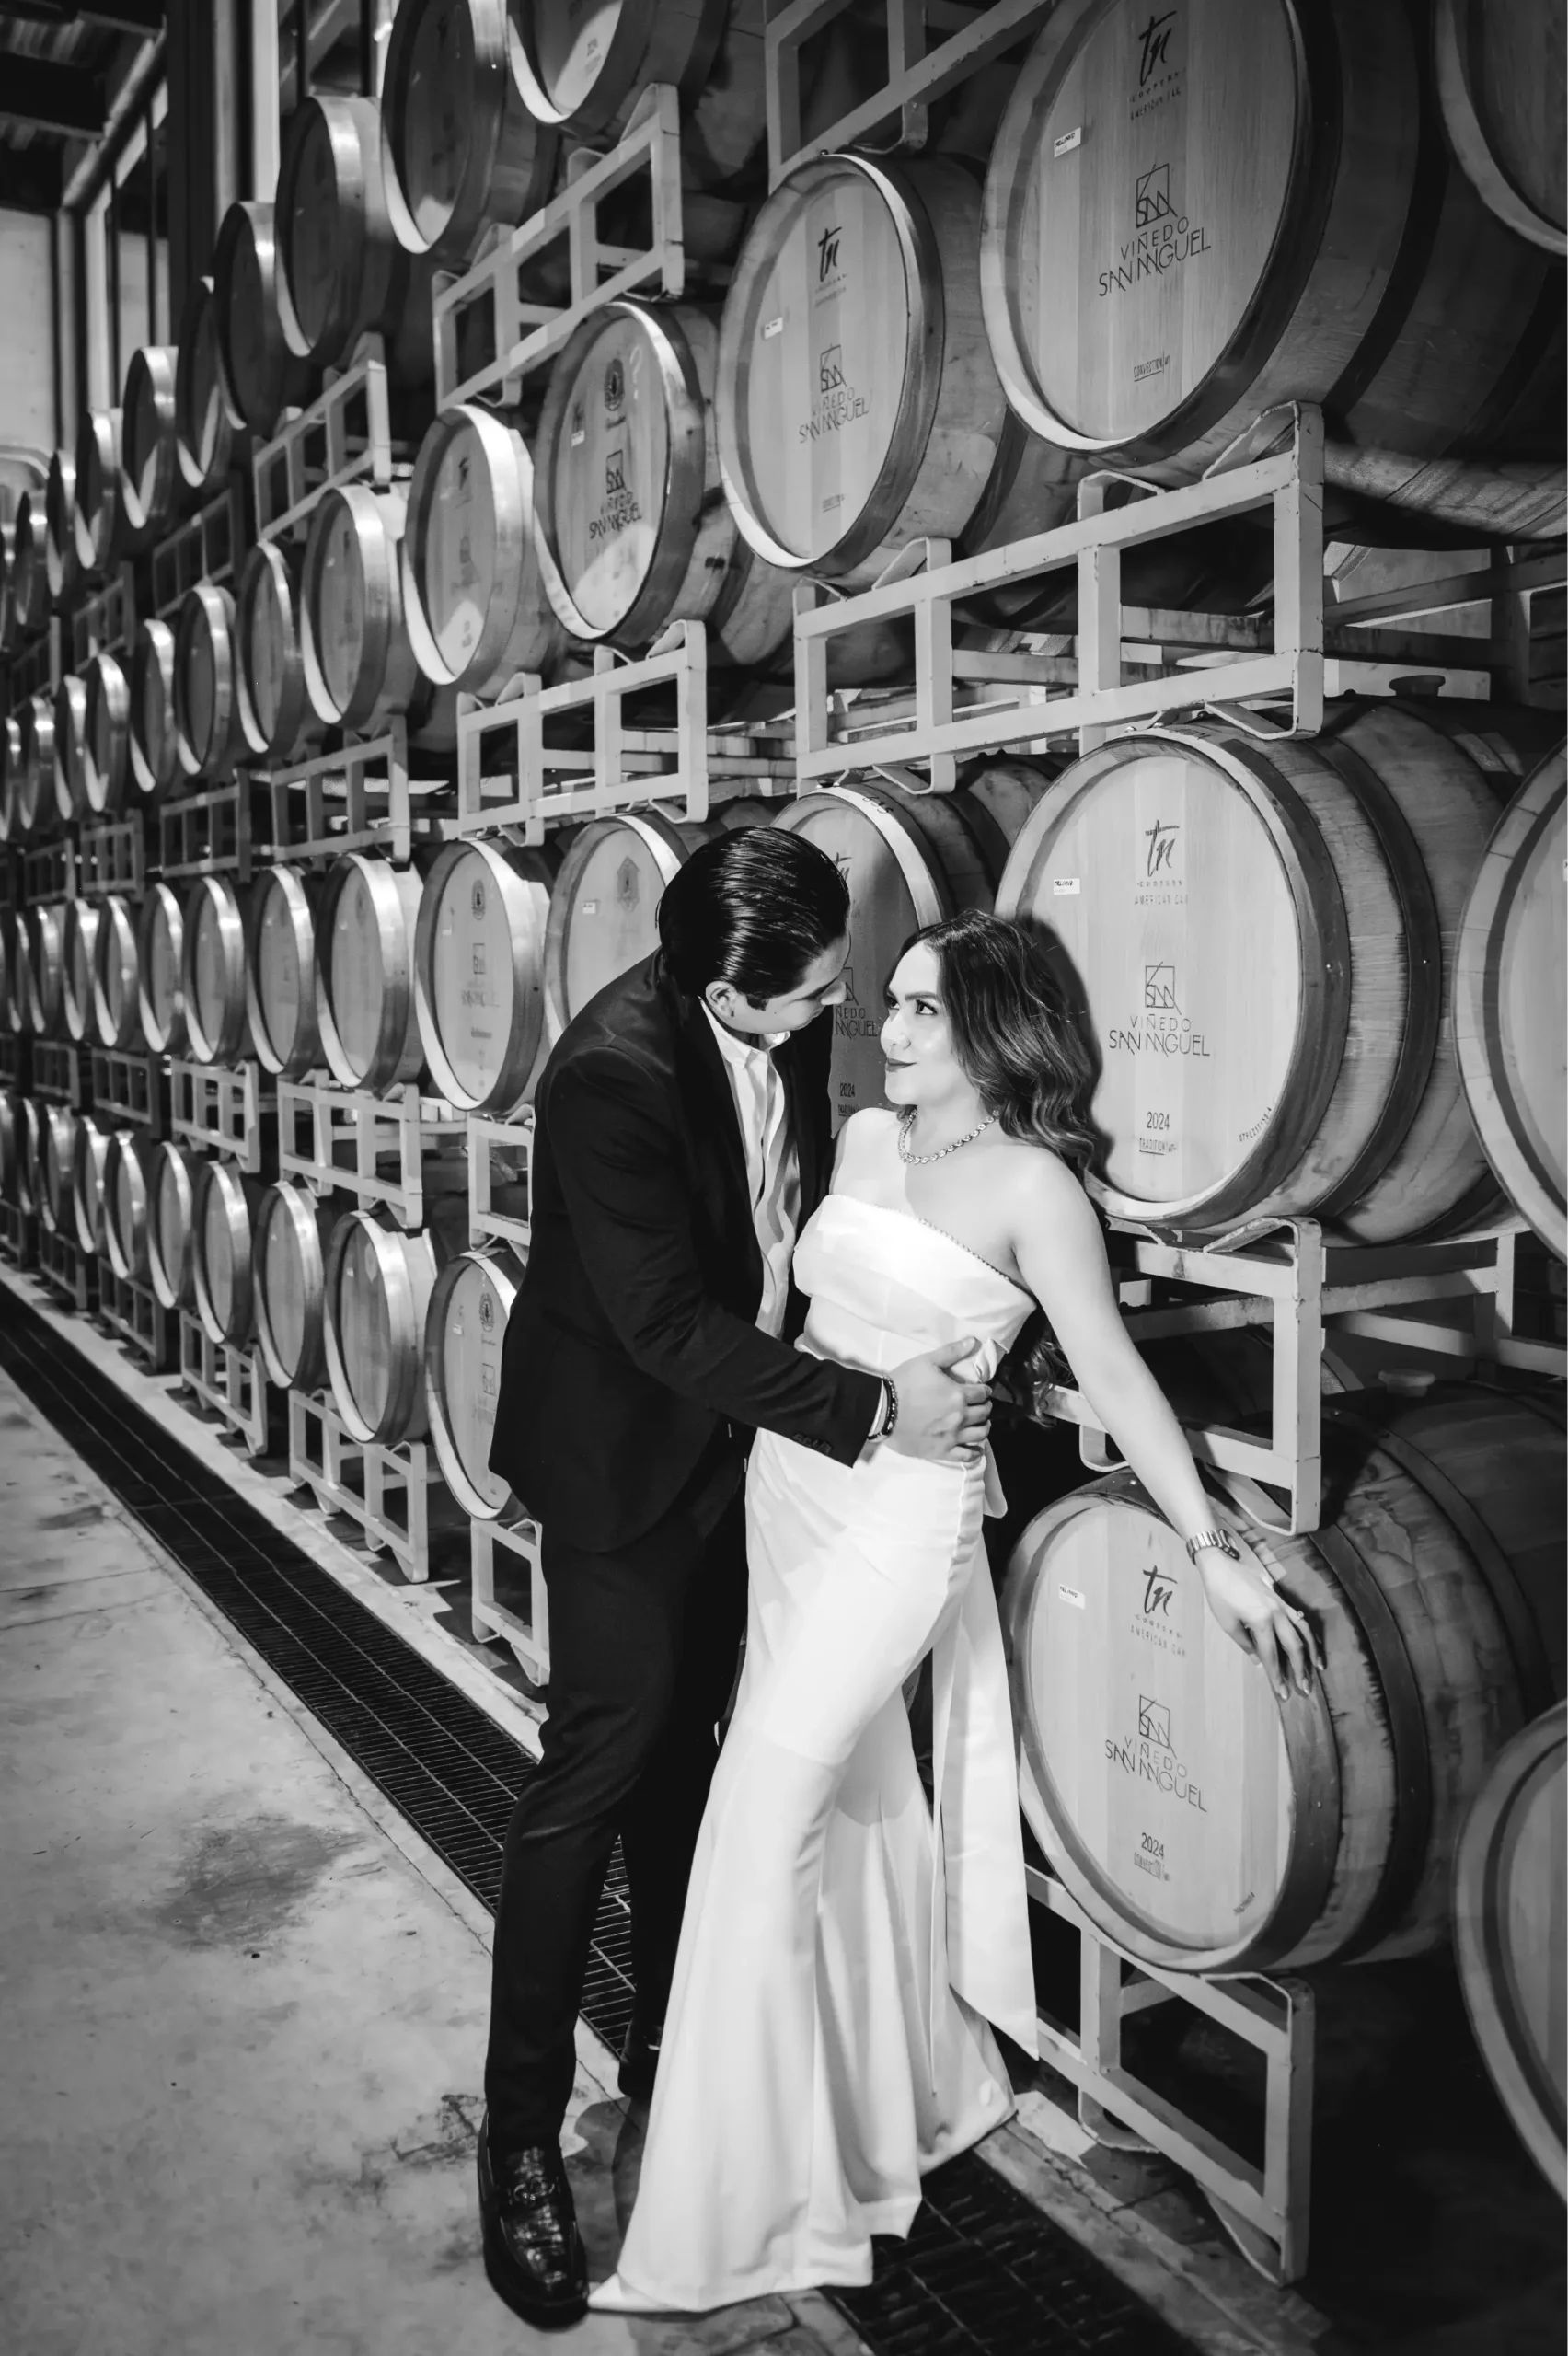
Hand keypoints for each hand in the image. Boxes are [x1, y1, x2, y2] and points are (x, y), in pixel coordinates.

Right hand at [885, 1338, 991, 1463]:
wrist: (881, 1409)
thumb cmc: (904, 1383)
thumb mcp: (927, 1361)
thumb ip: (952, 1352)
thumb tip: (974, 1341)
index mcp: (959, 1394)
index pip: (983, 1393)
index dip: (984, 1390)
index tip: (980, 1390)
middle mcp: (960, 1416)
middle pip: (984, 1413)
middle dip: (985, 1407)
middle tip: (979, 1405)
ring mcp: (952, 1436)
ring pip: (980, 1434)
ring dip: (983, 1427)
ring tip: (979, 1424)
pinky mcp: (942, 1451)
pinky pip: (966, 1456)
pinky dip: (974, 1453)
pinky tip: (974, 1449)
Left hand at [1196, 1538, 1318, 1701]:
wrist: (1221, 1566)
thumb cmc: (1219, 1595)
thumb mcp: (1228, 1624)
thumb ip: (1246, 1644)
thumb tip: (1259, 1663)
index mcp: (1260, 1621)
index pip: (1272, 1655)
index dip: (1278, 1676)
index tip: (1283, 1694)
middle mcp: (1276, 1614)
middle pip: (1294, 1646)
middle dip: (1300, 1669)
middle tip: (1305, 1689)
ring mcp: (1282, 1606)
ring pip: (1303, 1632)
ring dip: (1312, 1652)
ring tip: (1318, 1669)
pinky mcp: (1282, 1600)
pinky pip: (1300, 1619)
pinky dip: (1308, 1634)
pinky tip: (1312, 1644)